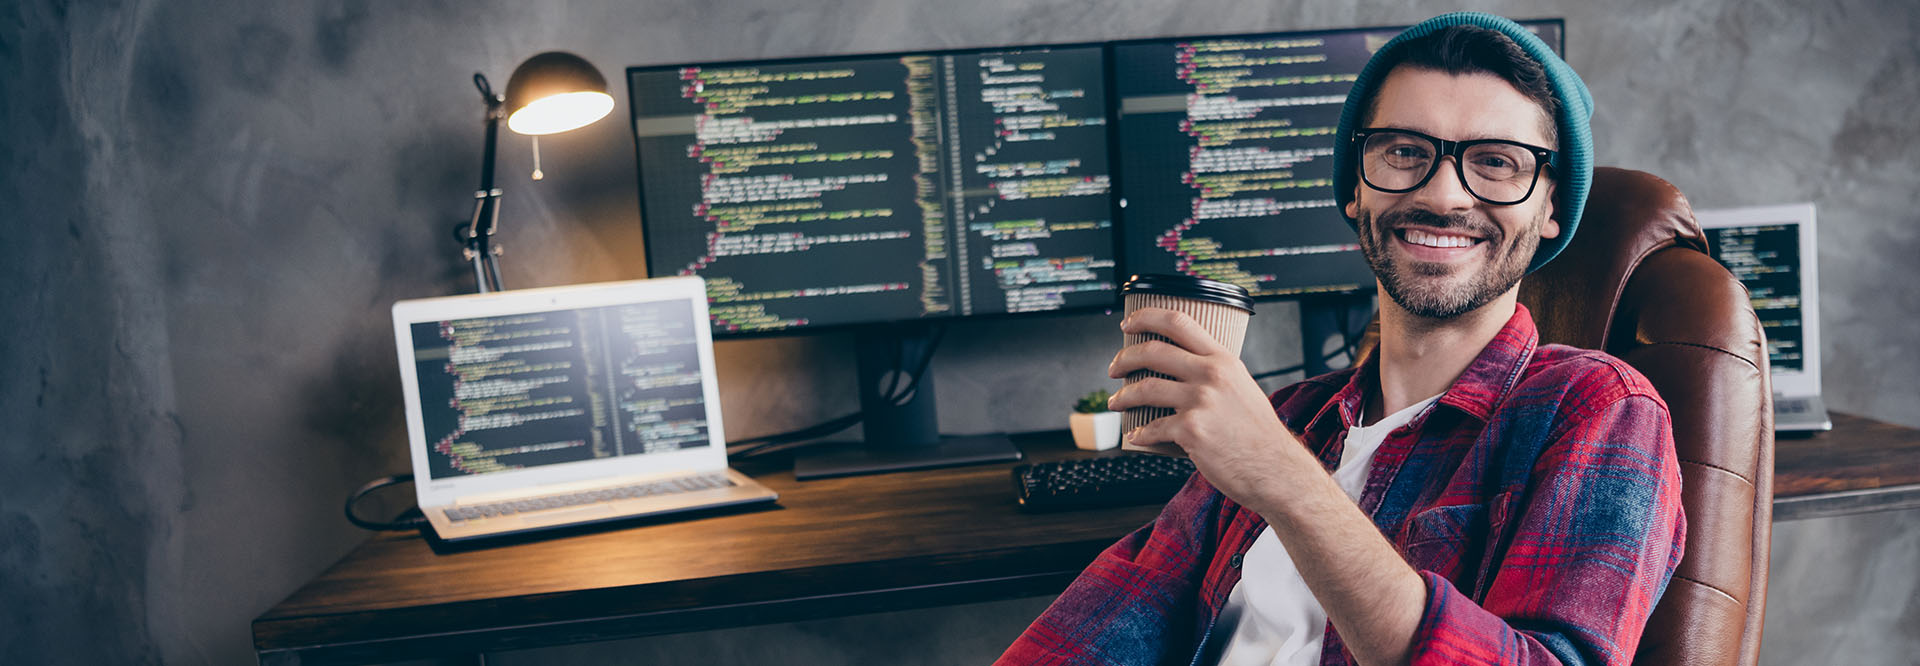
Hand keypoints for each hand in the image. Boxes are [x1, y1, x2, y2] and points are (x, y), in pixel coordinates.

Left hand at [1106, 308, 1309, 509]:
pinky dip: (1139, 433)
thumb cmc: (1257, 433)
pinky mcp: (1191, 430)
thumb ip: (1215, 375)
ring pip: (1145, 388)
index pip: (1179, 322)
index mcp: (1223, 360)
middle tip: (1114, 368)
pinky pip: (1152, 427)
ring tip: (1116, 402)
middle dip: (1124, 358)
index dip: (1147, 317)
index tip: (1129, 324)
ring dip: (1122, 396)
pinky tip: (1136, 436)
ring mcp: (1200, 402)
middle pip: (1153, 351)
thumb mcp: (1242, 388)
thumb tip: (1183, 370)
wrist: (1274, 468)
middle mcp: (1211, 375)